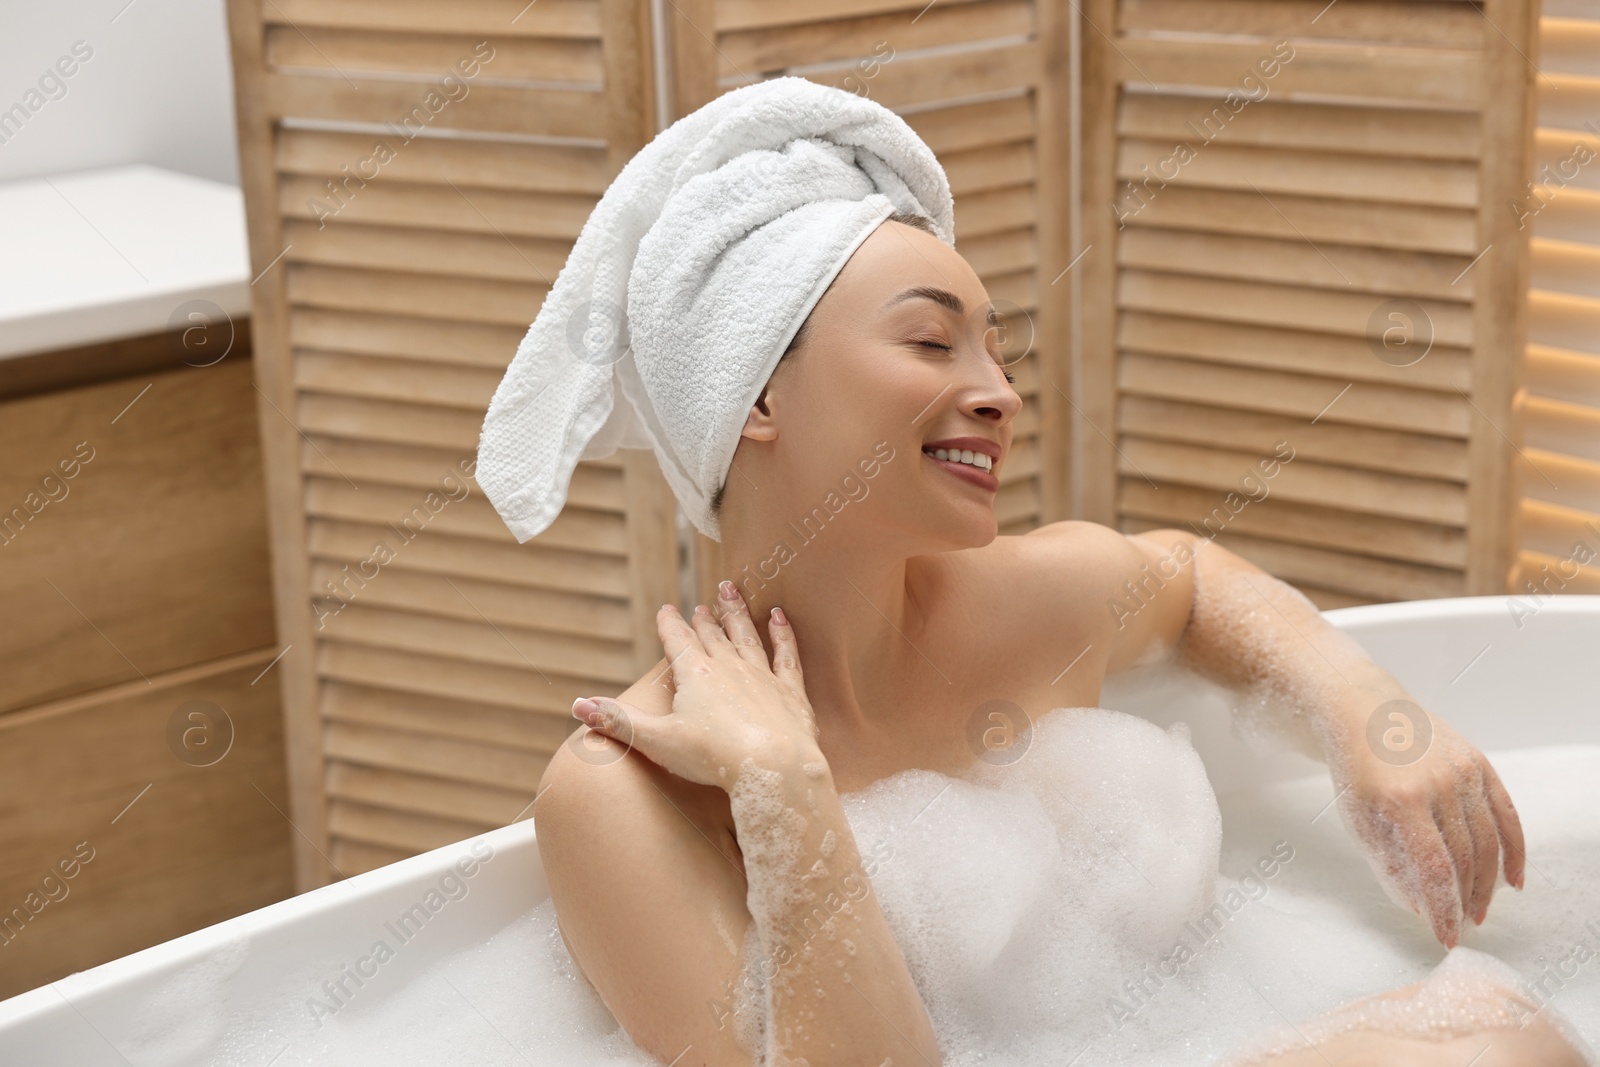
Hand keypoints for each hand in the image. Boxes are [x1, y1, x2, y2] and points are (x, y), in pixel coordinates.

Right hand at [572, 582, 821, 789]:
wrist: (774, 768)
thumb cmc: (714, 758)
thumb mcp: (658, 741)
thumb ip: (620, 722)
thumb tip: (578, 705)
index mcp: (696, 676)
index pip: (678, 642)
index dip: (670, 625)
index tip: (666, 609)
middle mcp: (729, 668)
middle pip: (714, 636)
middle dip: (705, 620)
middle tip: (703, 604)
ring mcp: (762, 677)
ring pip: (747, 636)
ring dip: (738, 615)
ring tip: (732, 594)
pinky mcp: (790, 692)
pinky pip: (786, 654)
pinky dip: (783, 634)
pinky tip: (780, 617)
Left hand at [1331, 701, 1525, 946]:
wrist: (1364, 713)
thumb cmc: (1357, 771)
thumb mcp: (1358, 821)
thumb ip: (1389, 865)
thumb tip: (1423, 909)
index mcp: (1402, 800)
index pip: (1434, 869)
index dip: (1443, 909)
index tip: (1446, 938)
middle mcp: (1439, 783)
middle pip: (1465, 859)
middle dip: (1465, 900)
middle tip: (1462, 925)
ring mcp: (1463, 771)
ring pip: (1489, 842)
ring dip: (1488, 884)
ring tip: (1478, 910)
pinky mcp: (1479, 763)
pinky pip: (1506, 815)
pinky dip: (1514, 851)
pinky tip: (1514, 881)